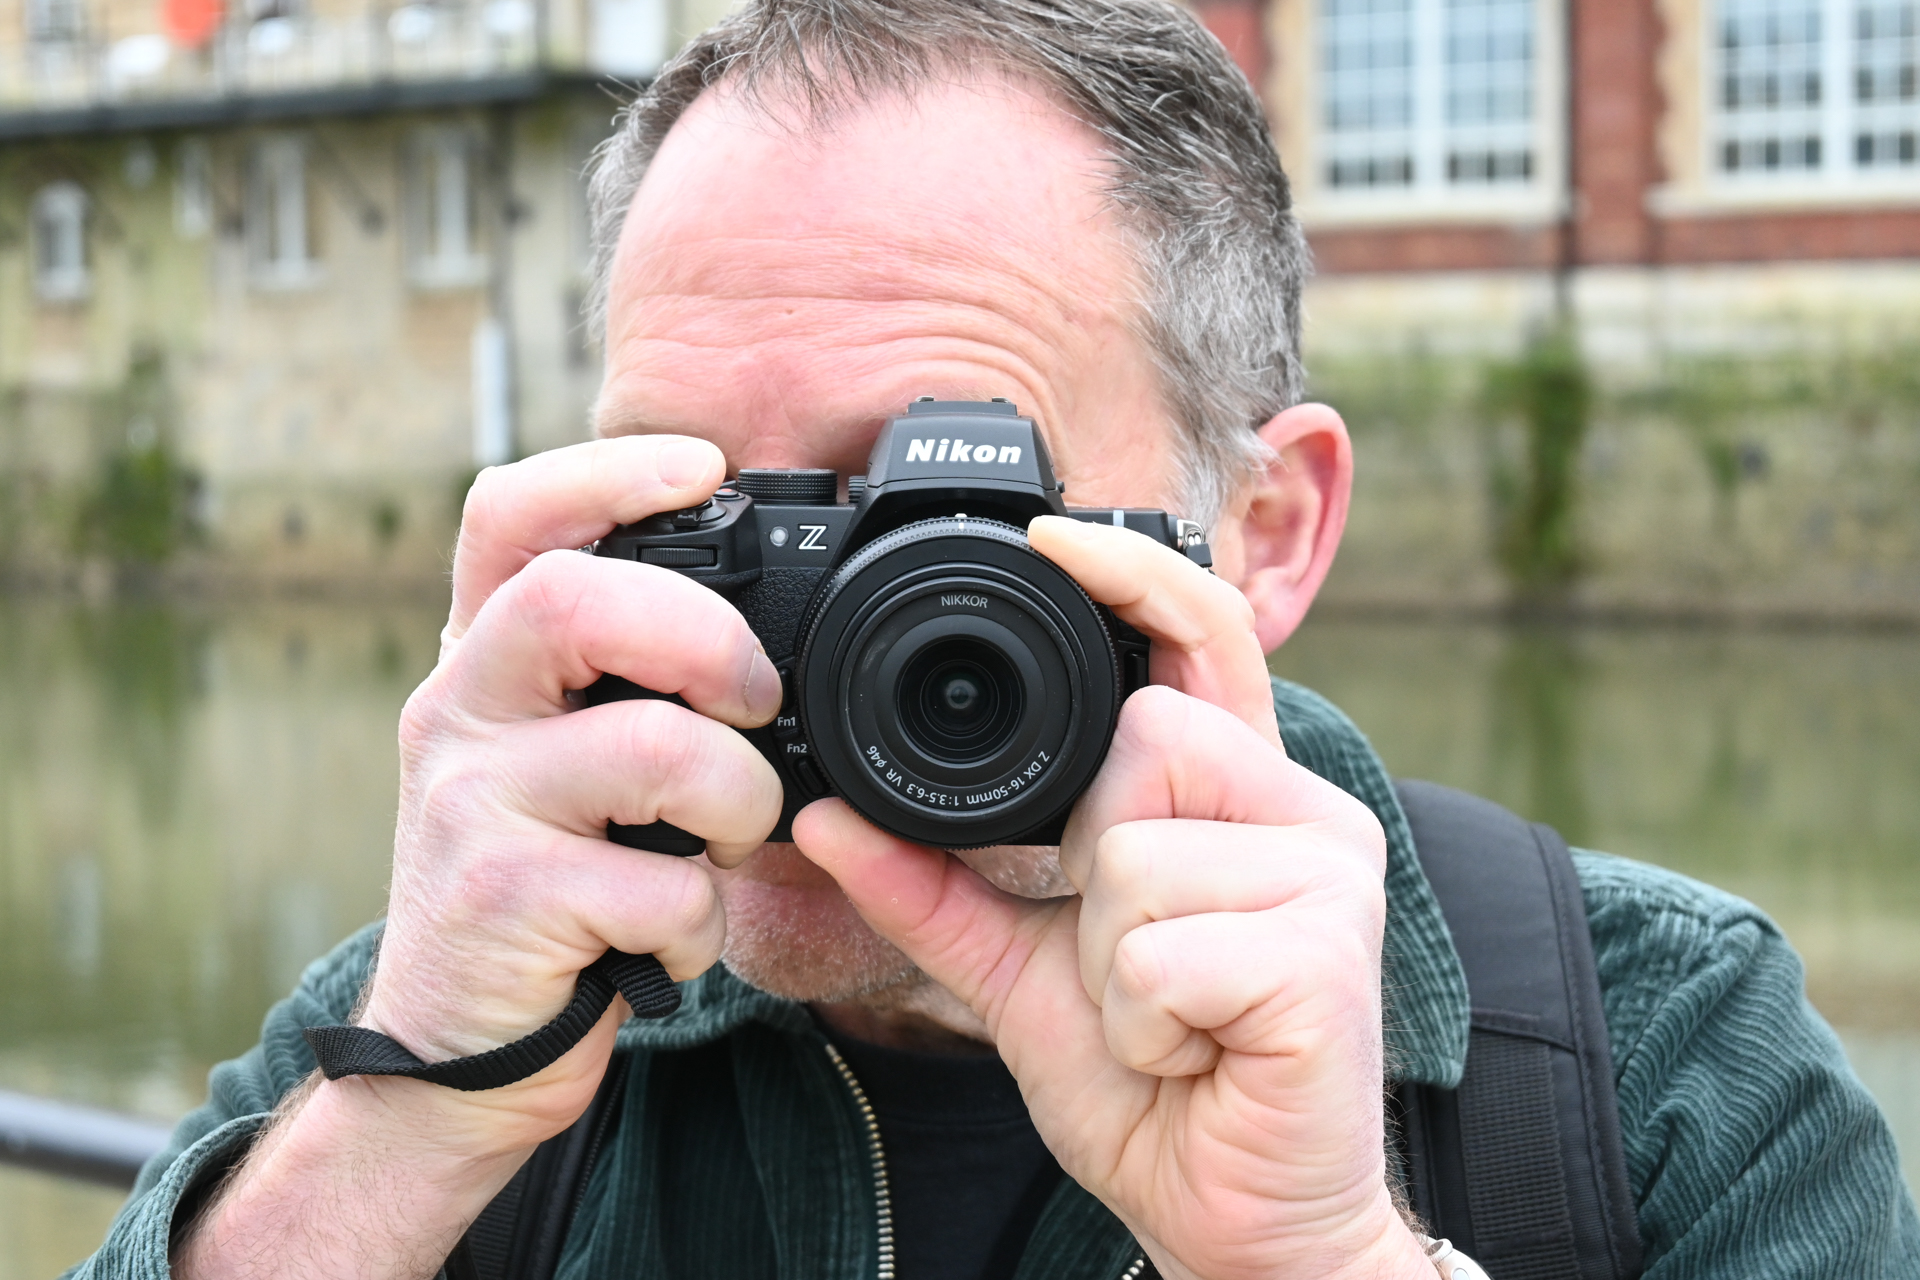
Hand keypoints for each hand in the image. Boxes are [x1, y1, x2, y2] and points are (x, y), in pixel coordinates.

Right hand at [177, 437, 784, 1279]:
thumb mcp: (554, 759)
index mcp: (479, 660)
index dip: (608, 468)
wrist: (456, 1050)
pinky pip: (661, 881)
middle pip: (574, 598)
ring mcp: (470, 803)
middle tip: (753, 698)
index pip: (508, 513)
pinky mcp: (504, 899)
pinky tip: (673, 936)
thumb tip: (758, 621)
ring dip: (739, 799)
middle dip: (707, 638)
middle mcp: (457, 710)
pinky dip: (701, 917)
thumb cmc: (541, 884)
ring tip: (729, 838)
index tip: (705, 464)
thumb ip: (617, 682)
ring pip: (654, 746)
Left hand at [794, 518, 1429, 1279]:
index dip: (1136, 576)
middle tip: (1135, 966)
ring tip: (1164, 1021)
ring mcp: (1330, 878)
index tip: (1051, 535)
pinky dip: (1142, 1022)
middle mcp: (1304, 811)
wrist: (1234, 1220)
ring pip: (1135, 856)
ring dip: (1110, 968)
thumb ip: (934, 887)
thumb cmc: (1152, 1084)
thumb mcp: (1022, 973)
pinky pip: (1160, 951)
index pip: (1205, 638)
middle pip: (1141, 744)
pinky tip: (1195, 1054)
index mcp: (1243, 796)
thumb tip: (828, 814)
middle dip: (1092, 869)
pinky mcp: (1329, 956)